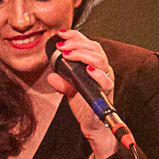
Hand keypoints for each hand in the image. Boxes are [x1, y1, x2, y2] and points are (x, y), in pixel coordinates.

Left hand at [45, 29, 117, 158]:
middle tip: (61, 46)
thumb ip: (62, 80)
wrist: (92, 124)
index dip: (76, 36)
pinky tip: (87, 69)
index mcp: (95, 65)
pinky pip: (106, 80)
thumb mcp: (69, 89)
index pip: (89, 44)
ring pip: (100, 59)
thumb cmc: (84, 104)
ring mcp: (106, 80)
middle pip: (95, 48)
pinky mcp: (106, 92)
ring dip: (82, 54)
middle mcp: (103, 70)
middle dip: (76, 44)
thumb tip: (51, 75)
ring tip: (68, 54)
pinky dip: (97, 73)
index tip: (61, 33)